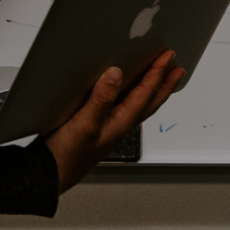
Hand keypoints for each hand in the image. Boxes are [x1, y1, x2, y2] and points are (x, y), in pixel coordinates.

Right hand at [45, 50, 184, 193]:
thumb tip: (116, 74)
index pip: (146, 93)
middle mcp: (120, 124)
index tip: (168, 56)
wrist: (51, 173)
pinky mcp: (100, 126)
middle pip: (151, 101)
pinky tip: (127, 92)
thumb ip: (102, 99)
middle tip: (178, 68)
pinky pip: (126, 107)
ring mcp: (111, 126)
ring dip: (154, 90)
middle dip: (165, 83)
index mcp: (121, 122)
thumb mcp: (86, 123)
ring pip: (141, 105)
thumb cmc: (69, 155)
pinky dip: (134, 96)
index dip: (158, 73)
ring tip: (163, 78)